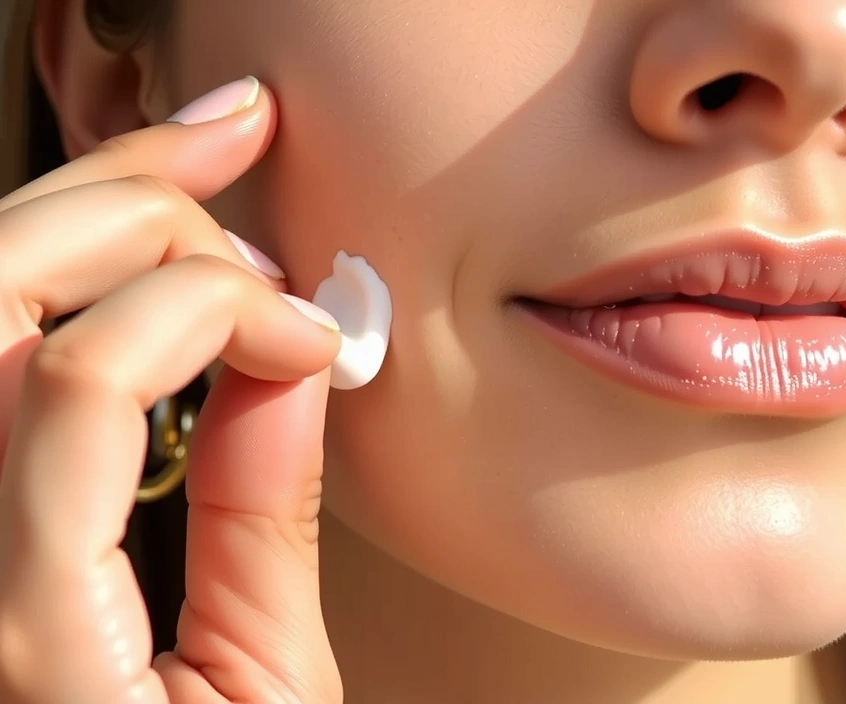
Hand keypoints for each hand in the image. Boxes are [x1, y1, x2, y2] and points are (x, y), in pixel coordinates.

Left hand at [0, 79, 344, 703]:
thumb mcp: (267, 695)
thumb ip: (267, 520)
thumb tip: (290, 360)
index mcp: (23, 633)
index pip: (79, 377)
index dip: (218, 312)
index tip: (314, 336)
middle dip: (133, 204)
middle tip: (237, 160)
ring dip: (83, 202)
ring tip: (187, 160)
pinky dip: (55, 264)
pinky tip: (127, 236)